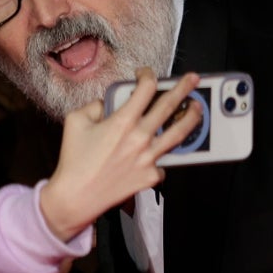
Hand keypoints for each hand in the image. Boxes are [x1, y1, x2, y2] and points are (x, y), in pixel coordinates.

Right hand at [40, 69, 202, 239]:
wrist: (77, 197)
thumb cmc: (74, 160)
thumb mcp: (75, 121)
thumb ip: (94, 106)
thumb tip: (107, 104)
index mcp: (122, 121)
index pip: (145, 89)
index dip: (148, 76)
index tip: (146, 75)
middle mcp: (140, 138)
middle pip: (170, 106)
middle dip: (184, 88)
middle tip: (193, 79)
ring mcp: (149, 158)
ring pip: (179, 133)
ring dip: (192, 117)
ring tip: (197, 108)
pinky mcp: (151, 176)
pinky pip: (162, 162)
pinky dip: (161, 155)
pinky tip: (158, 152)